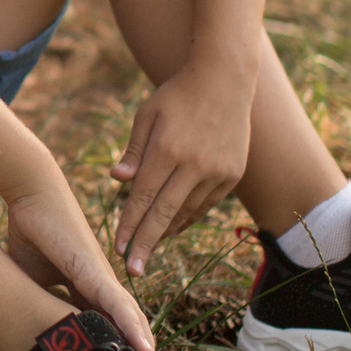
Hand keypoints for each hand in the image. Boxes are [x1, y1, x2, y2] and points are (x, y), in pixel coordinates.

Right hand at [3, 180, 164, 350]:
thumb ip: (38, 301)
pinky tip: (146, 349)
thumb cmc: (32, 232)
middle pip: (129, 331)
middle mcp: (102, 287)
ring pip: (131, 322)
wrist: (32, 196)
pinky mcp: (94, 270)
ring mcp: (102, 278)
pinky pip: (118, 304)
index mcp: (87, 291)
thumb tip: (27, 330)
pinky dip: (132, 326)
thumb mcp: (32, 280)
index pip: (110, 331)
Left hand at [111, 58, 252, 276]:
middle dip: (146, 244)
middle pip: (165, 213)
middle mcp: (195, 164)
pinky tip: (172, 228)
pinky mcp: (232, 174)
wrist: (225, 79)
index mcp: (168, 149)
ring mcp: (218, 171)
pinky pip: (205, 204)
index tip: (118, 249)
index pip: (143, 197)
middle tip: (133, 271)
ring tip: (148, 249)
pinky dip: (188, 217)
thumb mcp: (147, 114)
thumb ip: (134, 150)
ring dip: (166, 232)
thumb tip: (118, 180)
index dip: (129, 225)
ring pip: (187, 212)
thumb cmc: (177, 95)